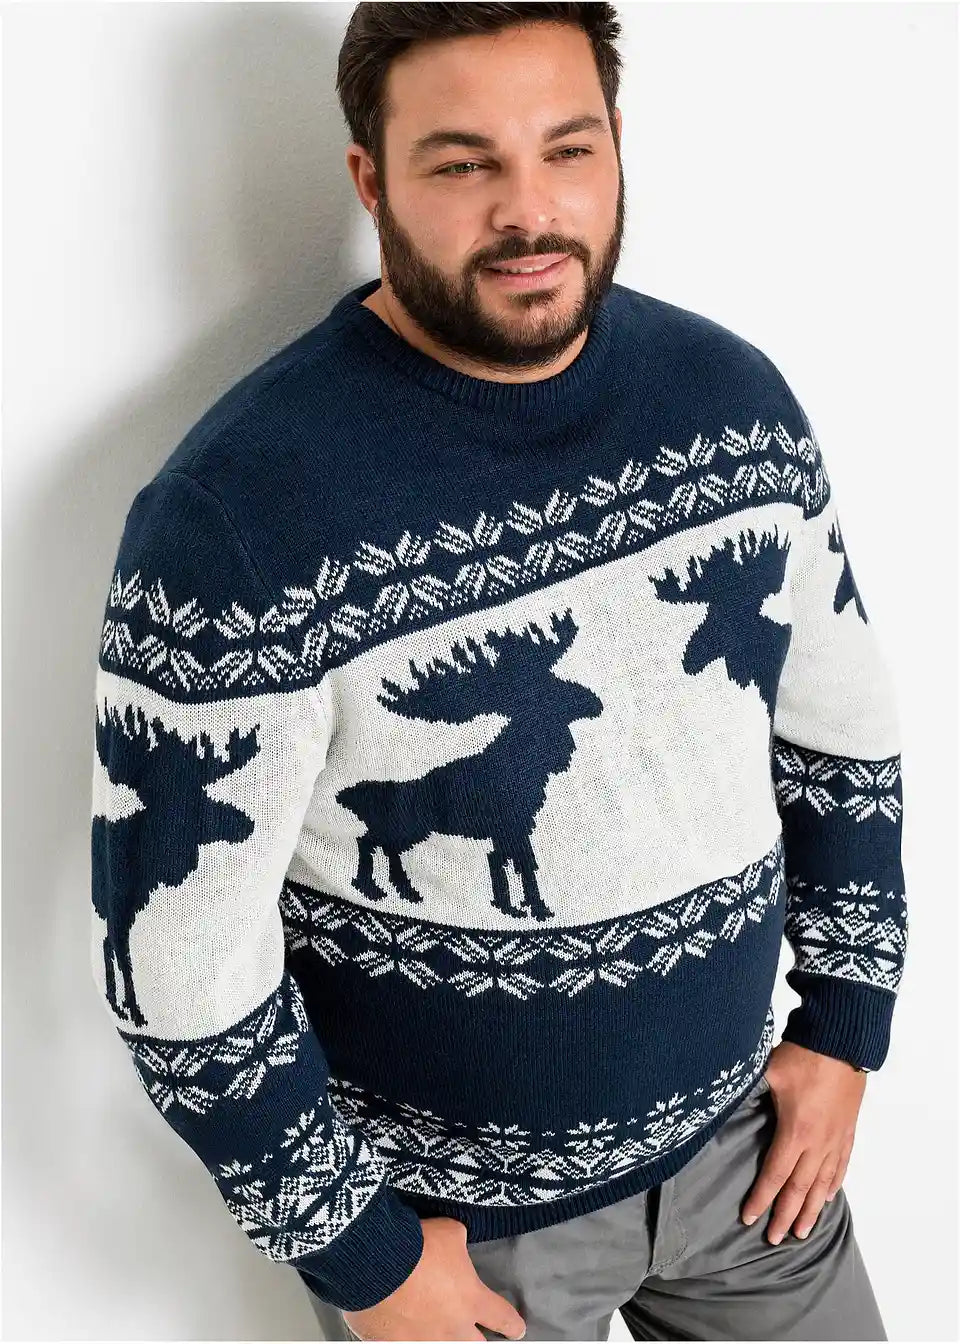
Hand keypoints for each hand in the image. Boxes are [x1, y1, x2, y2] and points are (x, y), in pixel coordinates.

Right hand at [342, 1216, 526, 1340]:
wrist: (375, 1263)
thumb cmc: (418, 1245)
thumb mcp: (449, 1232)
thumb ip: (459, 1244)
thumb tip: (456, 1245)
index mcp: (472, 1300)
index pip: (503, 1319)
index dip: (512, 1325)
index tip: (516, 1329)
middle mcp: (452, 1329)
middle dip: (479, 1341)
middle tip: (477, 1335)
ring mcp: (423, 1341)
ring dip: (445, 1339)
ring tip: (439, 1330)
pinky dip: (408, 1338)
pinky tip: (405, 1331)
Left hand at [741, 1041, 866, 1244]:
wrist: (843, 1041)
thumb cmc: (803, 1054)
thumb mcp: (768, 1071)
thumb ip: (746, 1091)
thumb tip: (719, 1099)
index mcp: (796, 1132)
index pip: (775, 1175)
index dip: (762, 1199)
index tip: (749, 1218)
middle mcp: (819, 1142)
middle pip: (800, 1189)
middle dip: (786, 1216)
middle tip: (775, 1238)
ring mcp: (836, 1138)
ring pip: (823, 1184)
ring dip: (812, 1210)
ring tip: (802, 1232)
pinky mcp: (848, 1130)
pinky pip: (841, 1165)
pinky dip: (833, 1185)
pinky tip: (828, 1197)